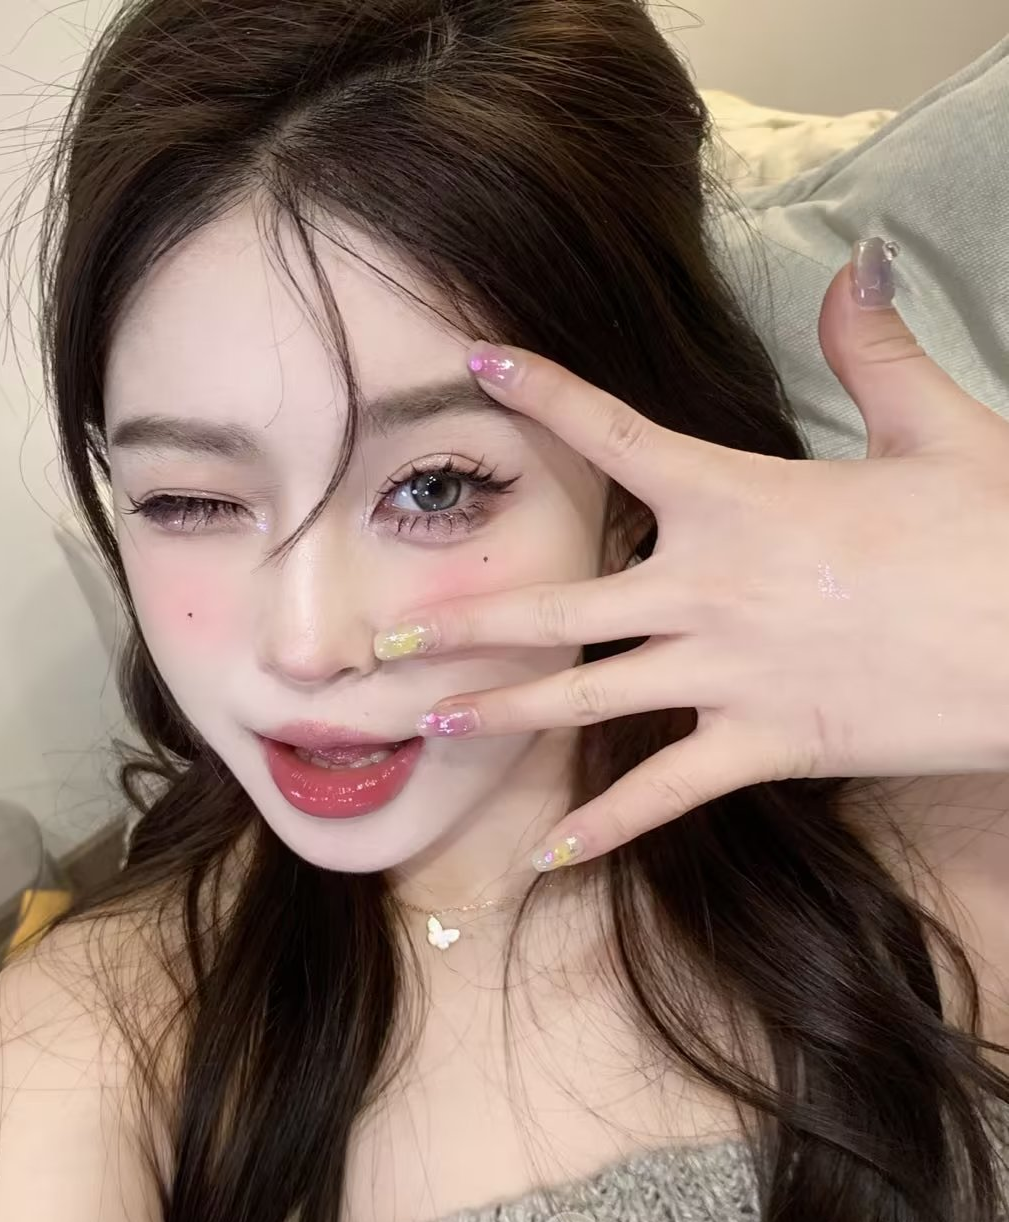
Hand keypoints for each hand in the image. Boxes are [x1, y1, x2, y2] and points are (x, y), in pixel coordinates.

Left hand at [372, 242, 1008, 870]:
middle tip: (375, 647)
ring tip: (425, 727)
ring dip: (498, 714)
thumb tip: (855, 264)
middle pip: (556, 608)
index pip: (614, 436)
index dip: (540, 393)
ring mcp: (726, 674)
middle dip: (460, 626)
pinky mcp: (764, 746)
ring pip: (584, 699)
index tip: (476, 363)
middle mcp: (706, 588)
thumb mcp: (939, 429)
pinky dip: (609, 828)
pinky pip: (666, 794)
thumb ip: (876, 348)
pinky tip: (551, 857)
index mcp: (738, 497)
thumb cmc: (996, 533)